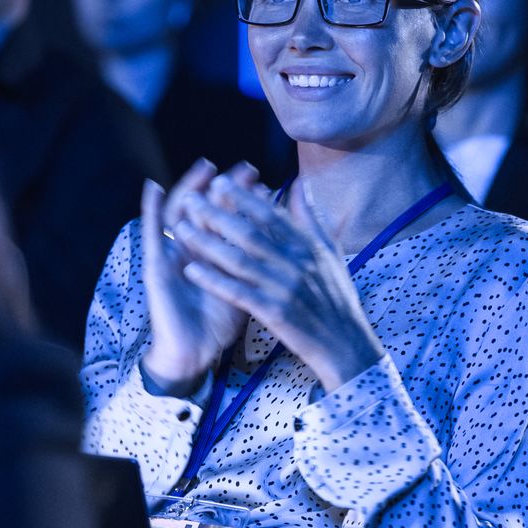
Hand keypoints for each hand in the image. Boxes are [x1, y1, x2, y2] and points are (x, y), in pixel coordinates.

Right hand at [139, 160, 253, 395]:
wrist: (193, 353)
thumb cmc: (218, 321)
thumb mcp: (244, 287)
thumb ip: (259, 263)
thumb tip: (288, 244)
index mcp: (216, 255)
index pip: (231, 220)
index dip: (246, 201)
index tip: (265, 183)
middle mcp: (194, 249)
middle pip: (210, 211)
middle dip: (228, 189)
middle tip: (247, 169)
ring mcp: (173, 254)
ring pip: (183, 214)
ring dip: (193, 188)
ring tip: (206, 167)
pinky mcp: (155, 264)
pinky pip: (151, 232)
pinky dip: (149, 208)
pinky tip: (153, 187)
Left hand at [165, 173, 391, 391]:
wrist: (346, 345)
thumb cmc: (336, 299)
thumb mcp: (330, 254)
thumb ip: (312, 219)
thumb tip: (300, 184)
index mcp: (308, 247)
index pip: (271, 216)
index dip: (243, 198)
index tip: (219, 182)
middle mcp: (295, 263)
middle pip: (249, 232)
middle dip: (216, 212)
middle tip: (190, 198)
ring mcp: (284, 288)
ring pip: (238, 259)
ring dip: (207, 242)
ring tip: (181, 228)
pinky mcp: (275, 312)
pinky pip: (238, 292)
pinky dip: (214, 280)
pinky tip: (192, 270)